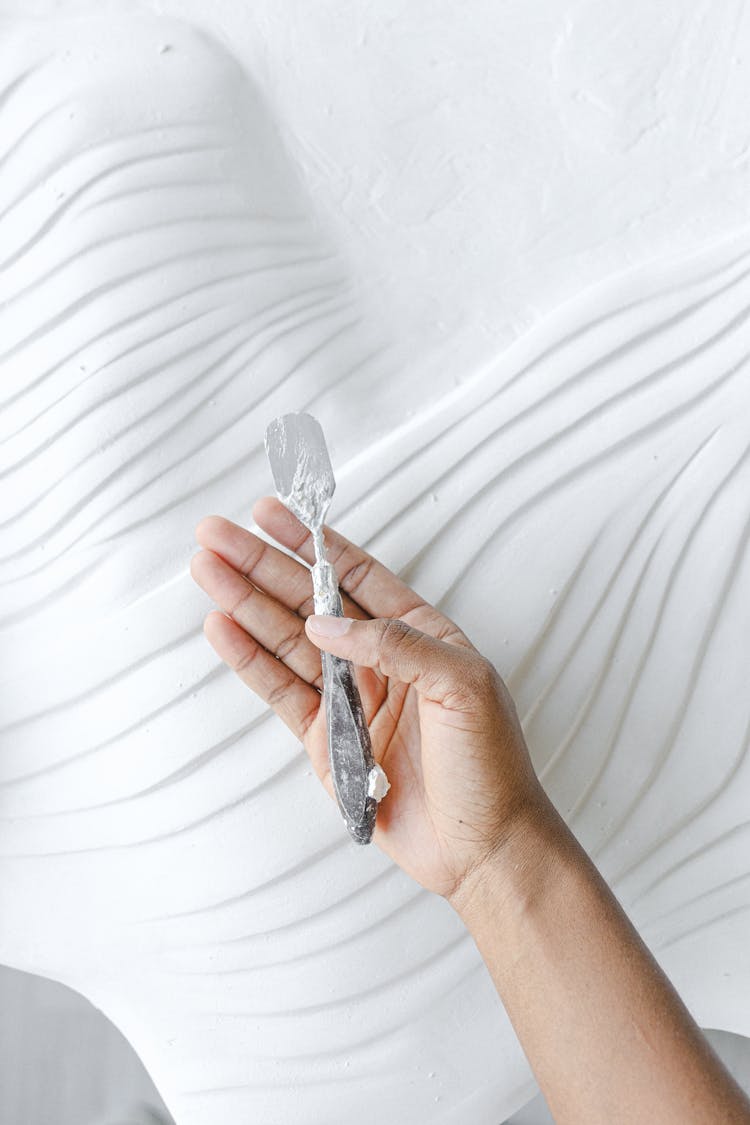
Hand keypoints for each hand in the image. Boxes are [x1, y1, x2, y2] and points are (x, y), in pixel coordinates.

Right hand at [190, 498, 547, 902]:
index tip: (272, 512)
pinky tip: (222, 629)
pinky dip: (249, 661)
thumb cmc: (491, 766)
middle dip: (261, 565)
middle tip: (215, 535)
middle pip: (308, 601)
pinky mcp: (326, 740)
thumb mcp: (462, 685)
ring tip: (205, 571)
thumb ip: (396, 644)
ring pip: (286, 642)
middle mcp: (380, 661)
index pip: (357, 575)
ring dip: (245, 605)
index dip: (312, 543)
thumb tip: (325, 623)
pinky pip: (280, 692)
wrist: (483, 850)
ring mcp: (350, 699)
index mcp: (421, 634)